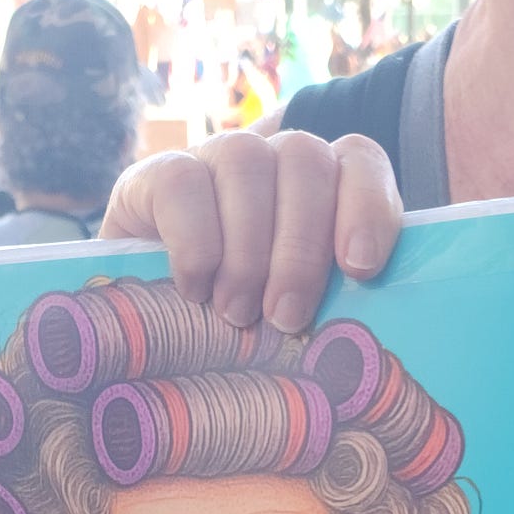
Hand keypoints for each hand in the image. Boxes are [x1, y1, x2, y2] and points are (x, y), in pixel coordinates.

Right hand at [100, 127, 403, 336]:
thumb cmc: (239, 332)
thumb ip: (334, 314)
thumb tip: (359, 355)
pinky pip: (183, 184)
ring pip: (246, 160)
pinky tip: (193, 289)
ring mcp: (215, 159)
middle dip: (300, 247)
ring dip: (247, 248)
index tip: (360, 268)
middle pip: (305, 159)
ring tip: (236, 312)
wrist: (147, 328)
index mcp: (321, 186)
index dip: (366, 205)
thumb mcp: (292, 322)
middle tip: (286, 317)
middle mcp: (272, 159)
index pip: (358, 160)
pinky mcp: (158, 173)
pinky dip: (194, 243)